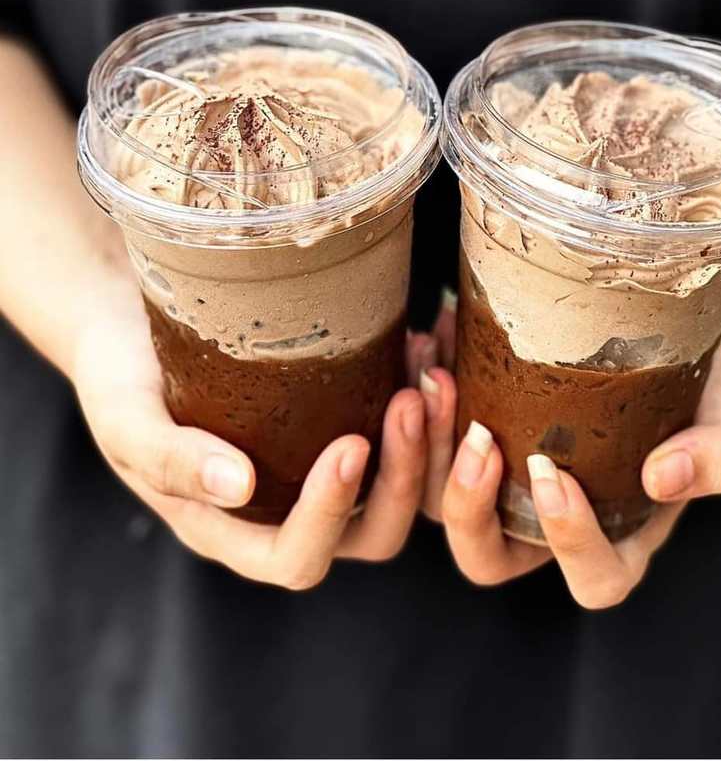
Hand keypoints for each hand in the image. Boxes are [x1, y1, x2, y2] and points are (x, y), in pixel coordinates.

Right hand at [73, 277, 431, 589]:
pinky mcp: (342, 424)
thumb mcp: (124, 420)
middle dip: (403, 477)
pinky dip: (422, 400)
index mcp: (233, 530)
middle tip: (410, 401)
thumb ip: (169, 459)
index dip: (331, 515)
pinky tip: (424, 346)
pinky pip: (402, 437)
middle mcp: (288, 512)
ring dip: (429, 443)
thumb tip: (236, 487)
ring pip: (402, 491)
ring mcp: (321, 471)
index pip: (295, 557)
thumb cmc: (120, 380)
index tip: (348, 444)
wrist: (133, 333)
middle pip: (371, 534)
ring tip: (430, 374)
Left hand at [423, 307, 720, 608]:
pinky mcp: (480, 439)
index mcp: (618, 540)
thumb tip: (662, 479)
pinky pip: (431, 442)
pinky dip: (424, 400)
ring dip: (430, 448)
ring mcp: (507, 487)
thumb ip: (714, 457)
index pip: (592, 579)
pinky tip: (432, 338)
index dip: (567, 540)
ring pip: (441, 502)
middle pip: (487, 558)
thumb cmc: (702, 388)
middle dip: (467, 504)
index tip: (555, 470)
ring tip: (438, 377)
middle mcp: (551, 527)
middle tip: (479, 432)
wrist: (665, 332)